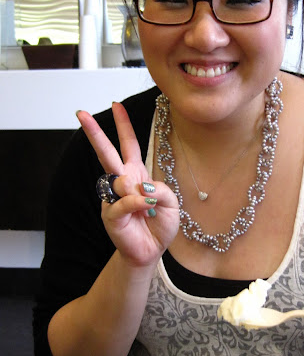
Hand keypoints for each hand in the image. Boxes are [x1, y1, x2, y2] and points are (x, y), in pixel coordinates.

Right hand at [77, 102, 178, 266]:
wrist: (151, 250)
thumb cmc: (160, 224)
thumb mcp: (171, 202)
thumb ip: (160, 189)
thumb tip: (137, 185)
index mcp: (137, 173)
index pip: (128, 145)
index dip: (123, 125)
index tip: (116, 105)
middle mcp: (122, 182)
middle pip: (107, 152)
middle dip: (94, 132)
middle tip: (80, 113)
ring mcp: (114, 197)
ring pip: (119, 179)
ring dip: (137, 190)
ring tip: (149, 206)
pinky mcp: (111, 214)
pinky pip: (123, 201)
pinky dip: (136, 202)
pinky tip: (145, 207)